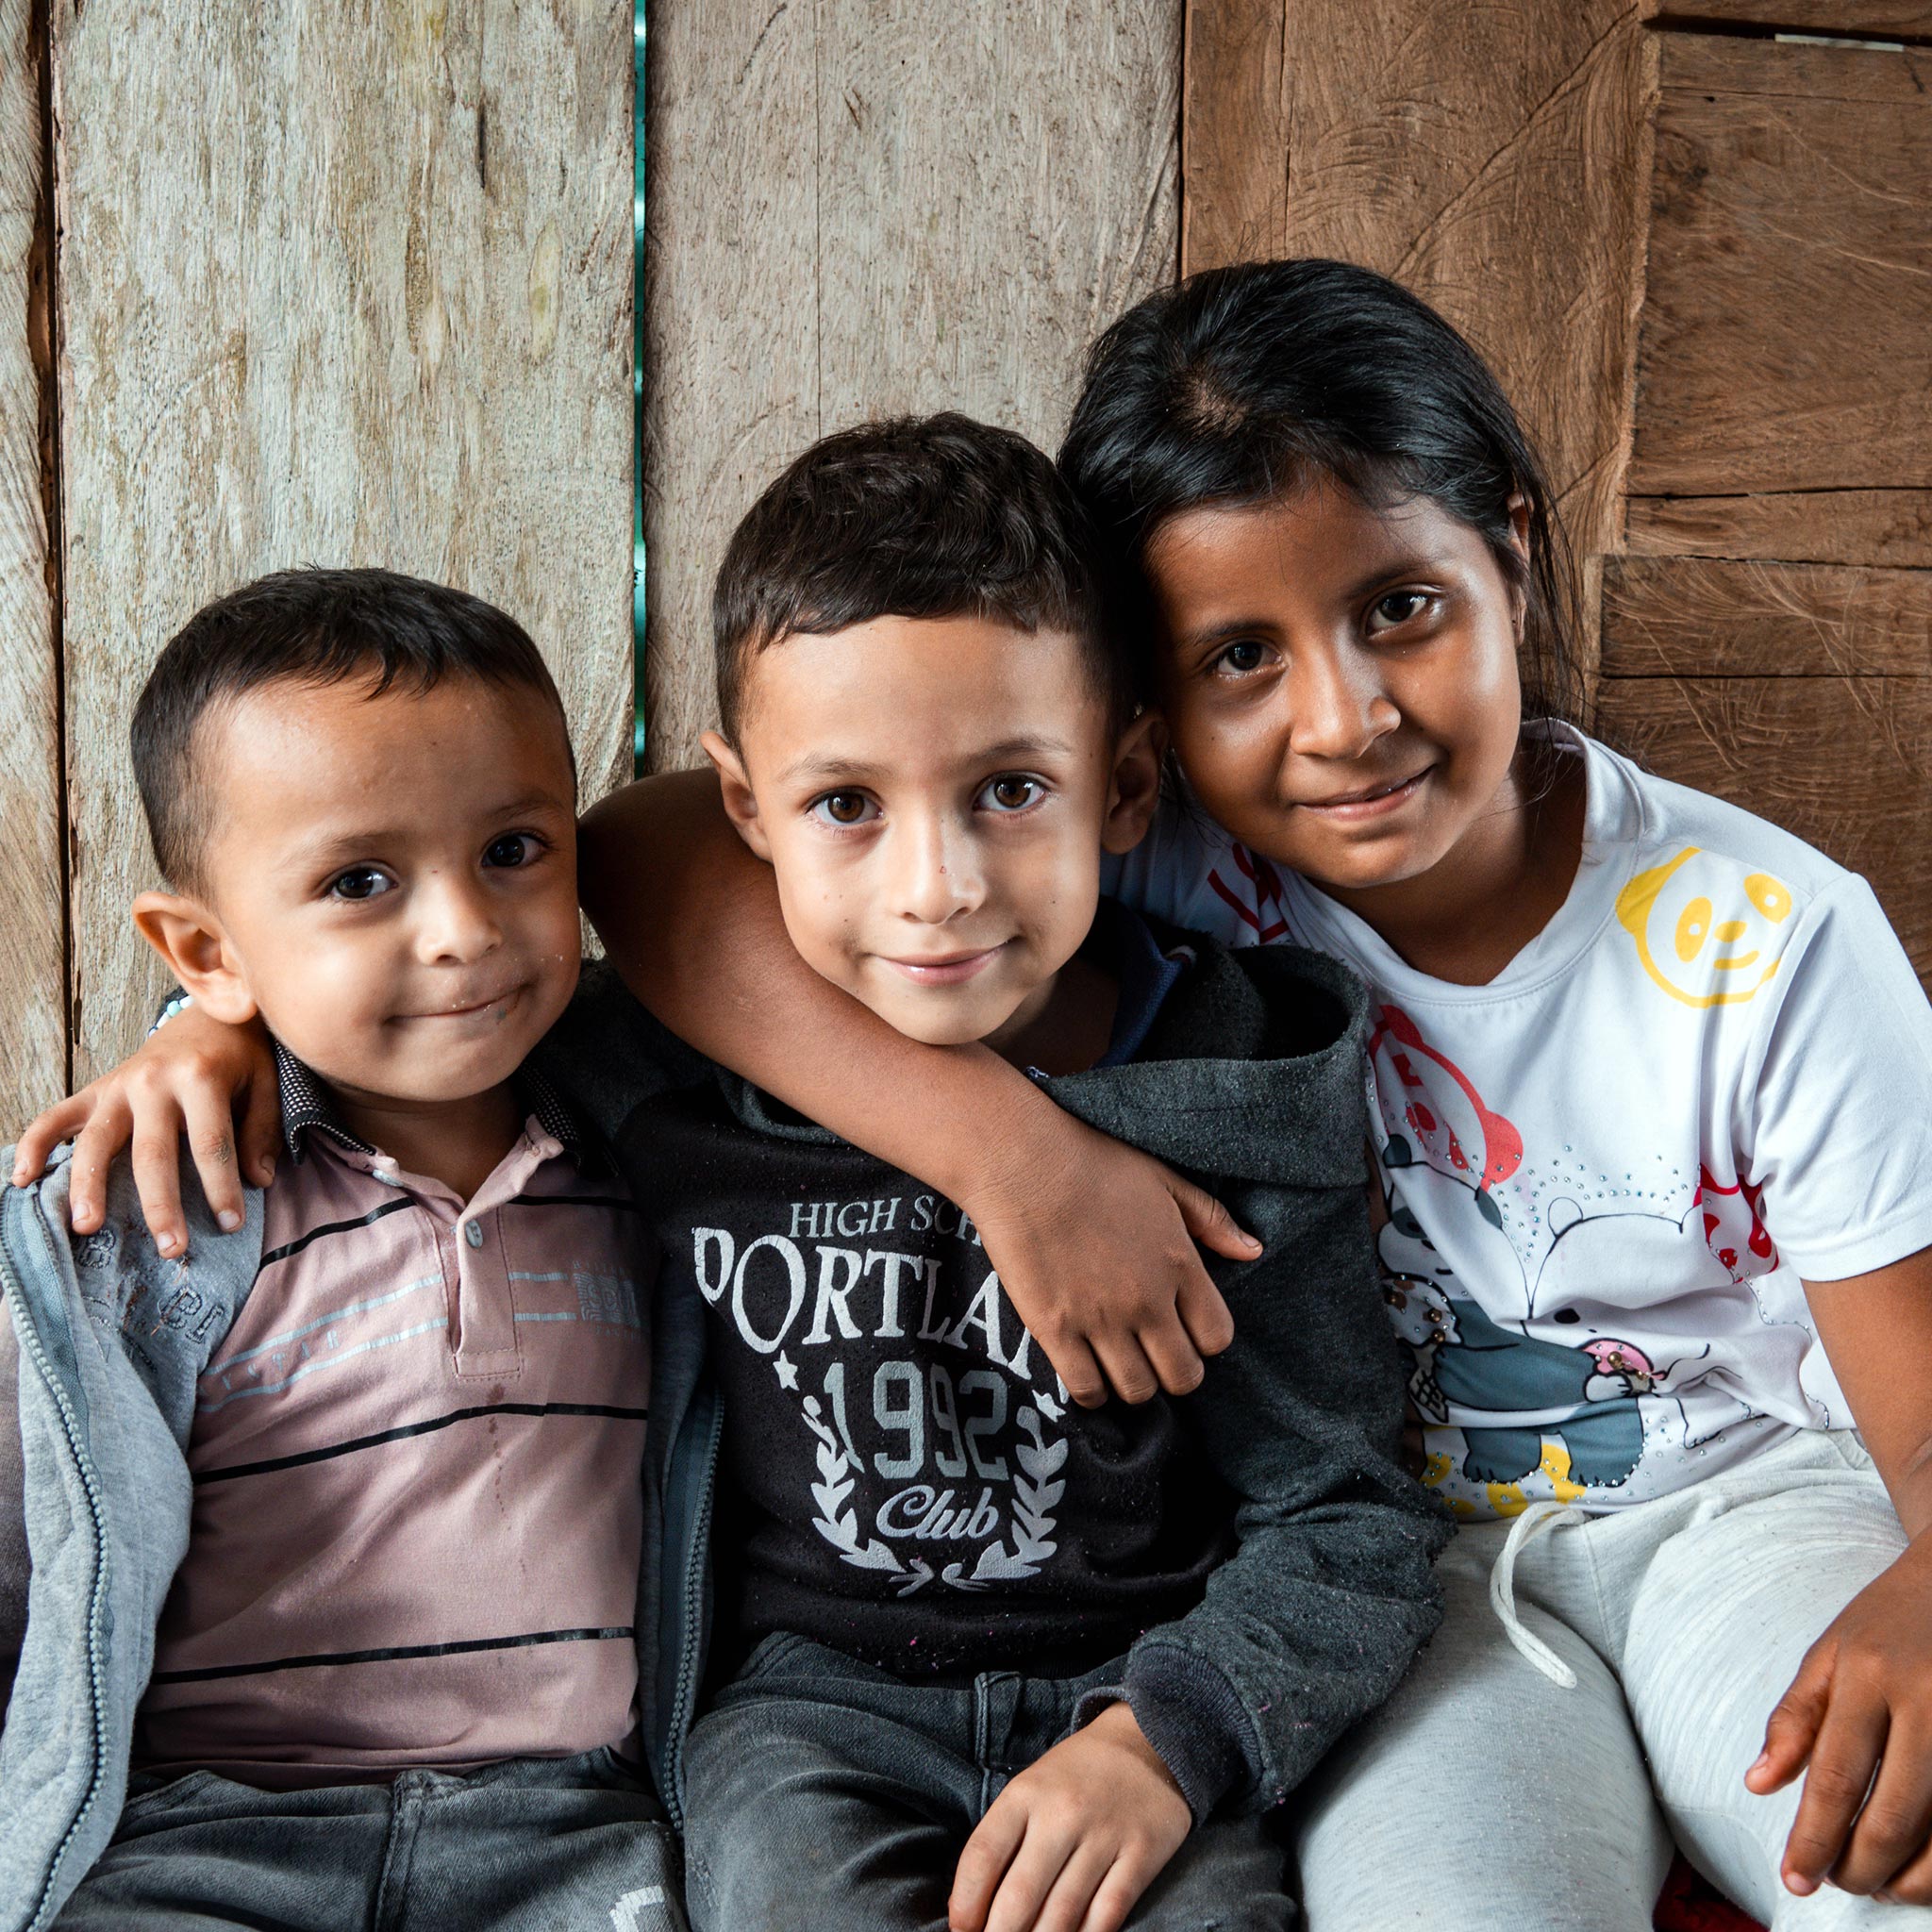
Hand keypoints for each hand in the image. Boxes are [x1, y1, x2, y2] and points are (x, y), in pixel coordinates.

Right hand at [10, 1006, 278, 1253]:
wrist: (207, 1011)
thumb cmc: (239, 1057)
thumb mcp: (265, 1084)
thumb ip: (259, 1131)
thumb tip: (257, 1181)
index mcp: (200, 1077)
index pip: (210, 1143)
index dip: (222, 1187)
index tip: (232, 1226)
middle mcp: (153, 1081)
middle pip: (151, 1152)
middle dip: (161, 1205)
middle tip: (171, 1248)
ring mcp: (117, 1086)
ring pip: (96, 1141)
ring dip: (88, 1185)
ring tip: (88, 1227)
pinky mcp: (94, 1090)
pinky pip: (55, 1118)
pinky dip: (34, 1146)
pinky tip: (23, 1180)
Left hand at [949, 1701, 1191, 1931]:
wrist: (1144, 1743)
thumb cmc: (1074, 1777)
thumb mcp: (1030, 1789)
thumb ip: (1004, 1841)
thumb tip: (971, 1908)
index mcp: (1025, 1794)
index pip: (982, 1856)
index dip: (965, 1903)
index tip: (961, 1931)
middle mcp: (1062, 1813)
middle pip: (1020, 1895)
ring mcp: (1104, 1834)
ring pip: (1062, 1913)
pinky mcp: (1141, 1853)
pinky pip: (1108, 1912)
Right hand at [961, 1109, 1251, 1408]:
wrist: (1023, 1161)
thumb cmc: (1093, 1161)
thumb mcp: (1164, 1179)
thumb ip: (1211, 1219)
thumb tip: (1252, 1250)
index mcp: (1179, 1264)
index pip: (1216, 1337)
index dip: (1203, 1340)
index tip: (1182, 1328)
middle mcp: (1147, 1300)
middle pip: (1183, 1376)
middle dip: (1174, 1372)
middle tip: (1152, 1354)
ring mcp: (1101, 1318)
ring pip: (1137, 1390)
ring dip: (1134, 1384)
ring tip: (1119, 1363)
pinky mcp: (1055, 1329)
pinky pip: (1086, 1389)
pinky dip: (1092, 1391)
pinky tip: (1085, 1370)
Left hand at [1748, 1535, 1931, 1902]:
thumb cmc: (1890, 1621)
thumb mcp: (1831, 1652)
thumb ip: (1795, 1718)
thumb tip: (1758, 1785)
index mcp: (1870, 1674)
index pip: (1833, 1775)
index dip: (1813, 1837)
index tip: (1794, 1878)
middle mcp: (1928, 1702)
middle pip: (1891, 1814)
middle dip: (1859, 1867)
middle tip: (1835, 1885)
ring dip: (1909, 1878)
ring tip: (1878, 1885)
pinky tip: (1922, 1868)